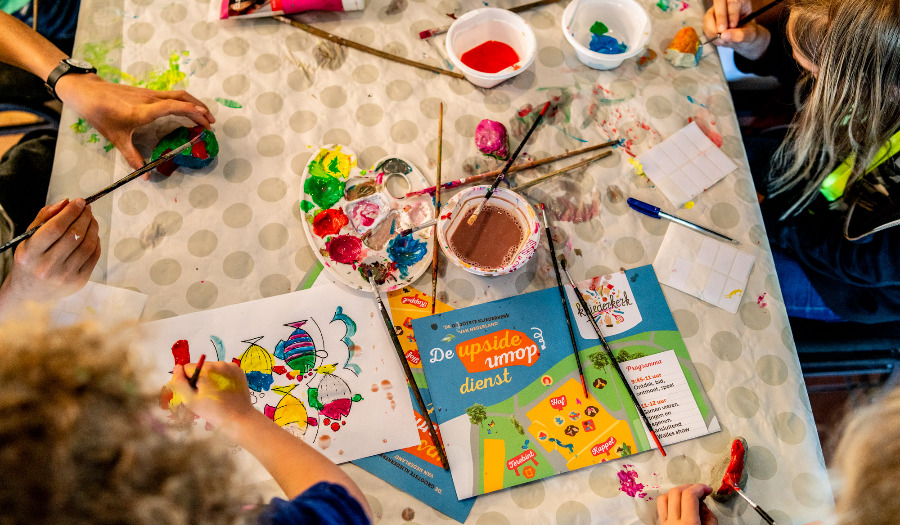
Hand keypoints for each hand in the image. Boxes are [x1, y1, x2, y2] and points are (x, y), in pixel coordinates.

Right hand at [0, 198, 99, 314]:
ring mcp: (64, 276)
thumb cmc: (30, 261)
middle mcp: (46, 267)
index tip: (79, 201)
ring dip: (92, 228)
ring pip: (86, 245)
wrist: (30, 293)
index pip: (55, 228)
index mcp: (30, 254)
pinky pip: (93, 257)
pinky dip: (96, 242)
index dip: (70, 212)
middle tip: (87, 208)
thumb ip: (44, 218)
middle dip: (84, 217)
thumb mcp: (28, 239)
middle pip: (73, 235)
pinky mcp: (78, 282)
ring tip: (91, 219)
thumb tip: (67, 203)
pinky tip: (92, 235)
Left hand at [54, 73, 215, 170]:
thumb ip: (133, 156)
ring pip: (179, 94)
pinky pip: (172, 95)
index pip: (172, 107)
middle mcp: (150, 99)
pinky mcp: (148, 92)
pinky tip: (188, 111)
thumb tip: (145, 175)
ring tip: (206, 116)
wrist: (88, 92)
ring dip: (194, 103)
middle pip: (181, 98)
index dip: (191, 111)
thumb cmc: (101, 114)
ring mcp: (150, 93)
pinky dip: (185, 102)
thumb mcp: (116, 138)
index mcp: (143, 111)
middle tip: (211, 124)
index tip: (205, 119)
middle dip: (200, 109)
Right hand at [167, 361, 256, 432]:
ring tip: (215, 394)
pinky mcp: (239, 371)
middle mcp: (219, 363)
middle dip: (199, 380)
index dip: (187, 382)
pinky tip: (224, 391)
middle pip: (200, 368)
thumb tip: (177, 368)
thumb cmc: (213, 411)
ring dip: (210, 379)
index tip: (194, 394)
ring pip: (212, 370)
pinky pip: (223, 371)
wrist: (238, 418)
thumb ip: (180, 383)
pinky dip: (221, 378)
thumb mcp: (190, 400)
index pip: (187, 369)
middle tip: (205, 396)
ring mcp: (231, 366)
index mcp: (206, 369)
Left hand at [658, 484, 717, 524]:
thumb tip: (702, 503)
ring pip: (664, 498)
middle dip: (689, 487)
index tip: (708, 489)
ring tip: (688, 496)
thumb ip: (709, 517)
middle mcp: (673, 522)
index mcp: (688, 524)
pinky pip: (661, 507)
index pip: (689, 496)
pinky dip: (669, 500)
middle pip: (675, 493)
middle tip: (700, 491)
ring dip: (677, 492)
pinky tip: (679, 504)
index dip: (700, 487)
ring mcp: (664, 523)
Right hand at [703, 0, 770, 59]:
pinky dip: (711, 36)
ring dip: (713, 31)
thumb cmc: (747, 33)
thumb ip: (740, 35)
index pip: (733, 2)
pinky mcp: (709, 19)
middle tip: (722, 33)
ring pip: (709, 16)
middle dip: (720, 18)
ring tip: (723, 40)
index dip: (732, 14)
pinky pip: (705, 26)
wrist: (742, 37)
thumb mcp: (749, 34)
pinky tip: (720, 40)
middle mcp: (727, 3)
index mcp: (741, 1)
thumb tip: (723, 36)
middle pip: (718, 2)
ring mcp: (716, 10)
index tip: (733, 26)